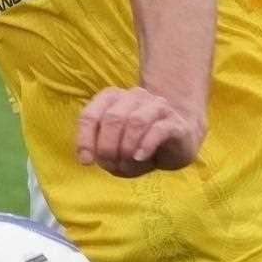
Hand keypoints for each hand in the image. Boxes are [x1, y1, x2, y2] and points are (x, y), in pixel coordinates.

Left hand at [74, 86, 203, 176]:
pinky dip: (145, 146)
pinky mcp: (175, 123)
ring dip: (126, 148)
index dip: (85, 140)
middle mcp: (134, 96)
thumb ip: (100, 151)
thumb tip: (91, 158)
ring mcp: (157, 106)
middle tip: (112, 165)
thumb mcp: (113, 151)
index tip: (87, 162)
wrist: (176, 146)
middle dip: (108, 147)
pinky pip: (158, 130)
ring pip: (135, 121)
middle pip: (113, 118)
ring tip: (127, 164)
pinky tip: (140, 157)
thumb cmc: (137, 146)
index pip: (90, 115)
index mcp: (112, 98)